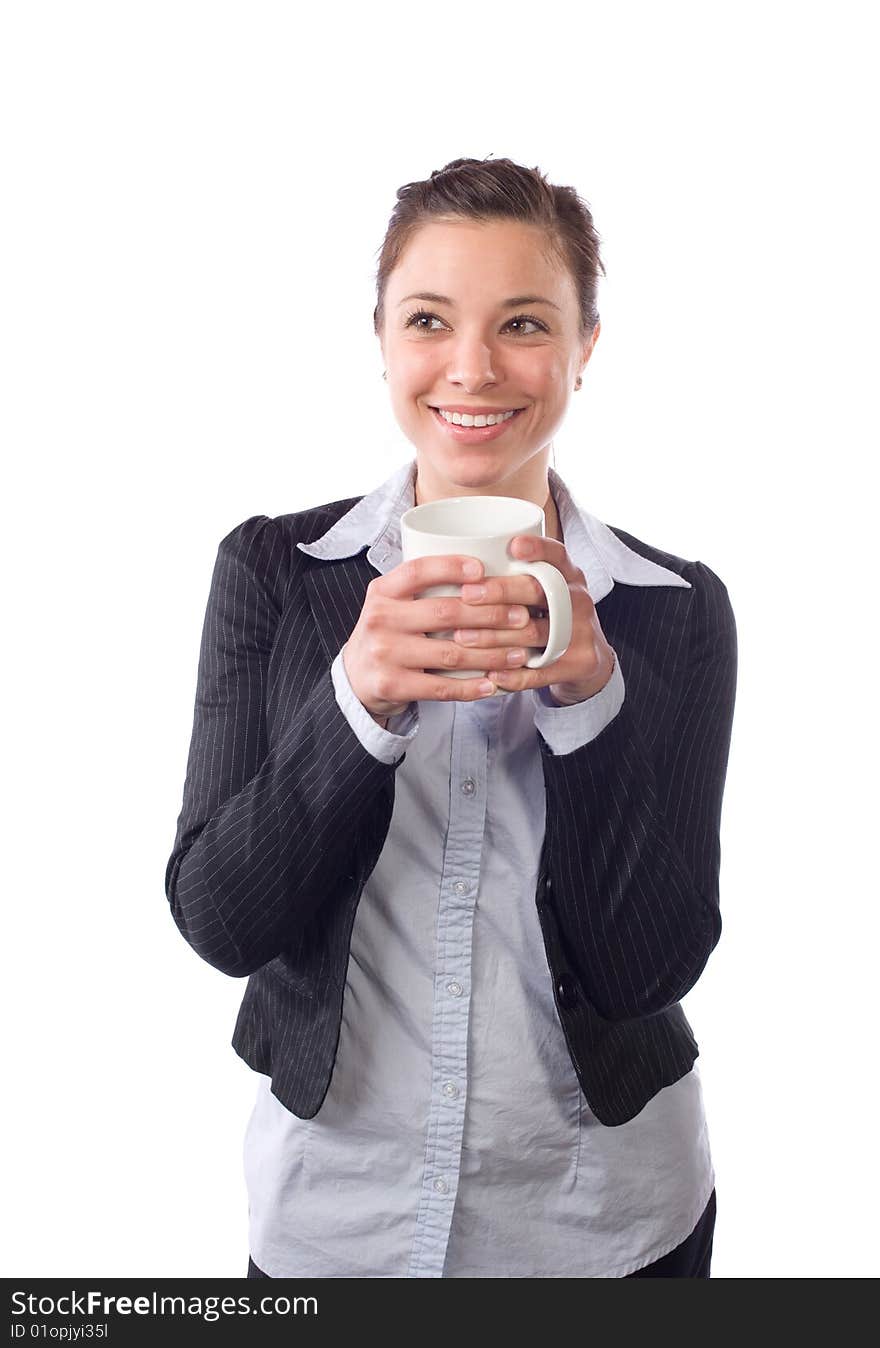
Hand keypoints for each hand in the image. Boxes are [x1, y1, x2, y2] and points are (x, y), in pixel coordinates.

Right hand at [343, 554, 506, 723]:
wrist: (355, 678)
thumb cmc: (388, 634)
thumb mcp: (392, 603)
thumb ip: (423, 589)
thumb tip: (486, 574)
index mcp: (383, 591)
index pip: (418, 570)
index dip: (452, 567)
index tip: (484, 569)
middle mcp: (380, 619)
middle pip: (445, 613)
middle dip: (491, 615)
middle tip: (522, 617)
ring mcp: (384, 654)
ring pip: (450, 653)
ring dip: (491, 655)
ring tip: (519, 654)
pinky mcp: (391, 685)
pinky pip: (440, 687)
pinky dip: (469, 688)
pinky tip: (492, 685)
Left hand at [453, 534, 615, 703]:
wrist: (589, 656)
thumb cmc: (552, 614)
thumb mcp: (548, 588)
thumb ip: (517, 575)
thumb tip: (458, 563)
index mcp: (569, 575)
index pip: (557, 554)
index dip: (537, 548)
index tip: (512, 546)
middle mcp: (578, 599)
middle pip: (540, 592)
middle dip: (501, 592)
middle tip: (467, 595)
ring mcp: (581, 632)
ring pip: (535, 633)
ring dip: (495, 636)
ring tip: (463, 637)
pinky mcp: (578, 663)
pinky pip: (542, 671)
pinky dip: (513, 675)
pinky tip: (488, 674)